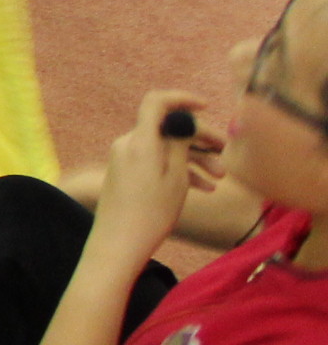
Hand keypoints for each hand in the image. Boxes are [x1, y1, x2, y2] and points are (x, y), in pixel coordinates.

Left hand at [92, 90, 221, 253]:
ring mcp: (125, 159)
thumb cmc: (152, 212)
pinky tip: (205, 187)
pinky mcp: (126, 173)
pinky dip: (177, 169)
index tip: (205, 107)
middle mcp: (128, 144)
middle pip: (167, 128)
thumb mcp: (176, 176)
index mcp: (140, 140)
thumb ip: (180, 143)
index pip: (157, 102)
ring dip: (193, 158)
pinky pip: (155, 162)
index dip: (182, 99)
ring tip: (221, 177)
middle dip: (198, 138)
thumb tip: (183, 120)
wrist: (119, 244)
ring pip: (164, 148)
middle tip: (225, 152)